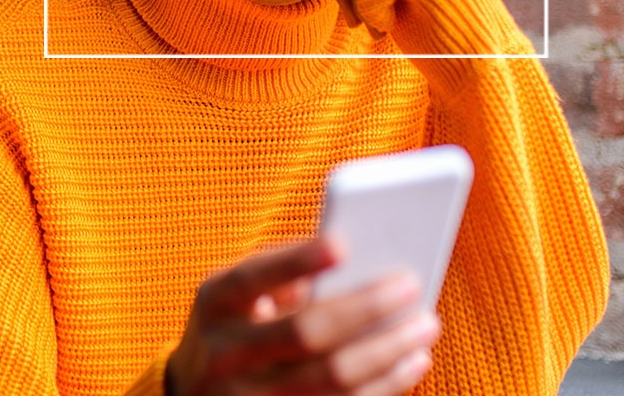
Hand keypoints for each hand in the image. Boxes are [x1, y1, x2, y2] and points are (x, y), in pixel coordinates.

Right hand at [166, 237, 439, 395]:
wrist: (197, 393)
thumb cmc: (238, 321)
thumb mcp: (241, 292)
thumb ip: (285, 274)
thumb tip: (361, 262)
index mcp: (215, 302)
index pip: (254, 277)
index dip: (296, 261)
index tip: (342, 243)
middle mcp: (223, 355)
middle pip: (303, 333)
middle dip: (363, 307)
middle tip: (410, 283)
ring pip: (329, 381)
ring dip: (386, 352)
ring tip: (426, 324)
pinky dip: (383, 386)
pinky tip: (411, 362)